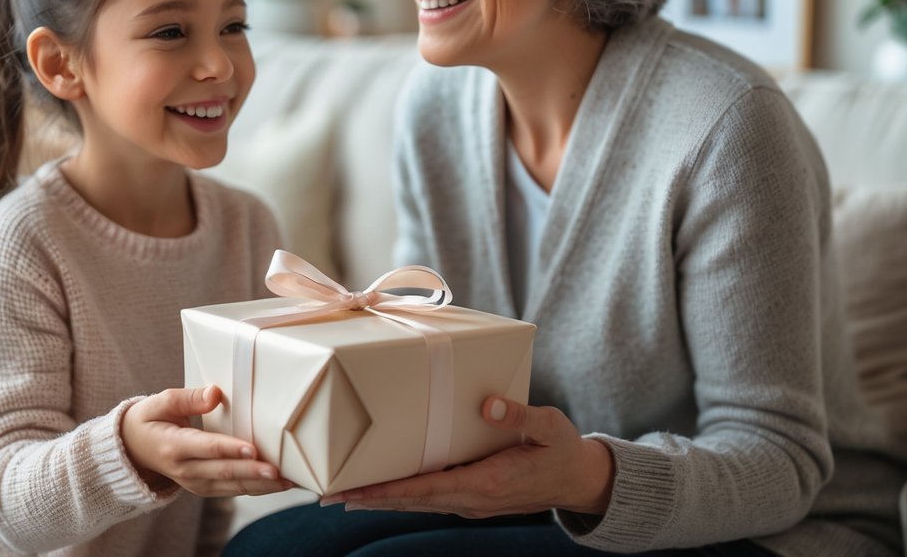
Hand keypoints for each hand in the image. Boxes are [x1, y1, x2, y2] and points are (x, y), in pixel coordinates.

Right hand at [120, 385, 292, 496]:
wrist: (132, 450)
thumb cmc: (149, 420)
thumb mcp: (160, 402)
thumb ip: (187, 398)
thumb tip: (215, 393)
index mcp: (174, 446)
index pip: (207, 448)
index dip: (230, 449)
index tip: (253, 448)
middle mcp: (185, 470)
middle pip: (223, 472)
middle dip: (252, 472)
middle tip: (278, 471)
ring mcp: (194, 483)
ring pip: (231, 487)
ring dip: (260, 485)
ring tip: (287, 481)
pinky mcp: (203, 488)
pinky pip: (231, 490)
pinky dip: (255, 488)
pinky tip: (276, 484)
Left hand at [322, 396, 613, 517]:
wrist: (579, 479)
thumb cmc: (563, 449)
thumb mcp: (549, 427)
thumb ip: (519, 416)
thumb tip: (486, 404)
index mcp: (486, 482)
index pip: (425, 489)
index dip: (387, 491)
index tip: (352, 491)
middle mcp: (472, 498)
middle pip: (411, 500)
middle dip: (370, 498)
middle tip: (327, 494)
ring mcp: (472, 501)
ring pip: (418, 501)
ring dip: (381, 499)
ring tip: (343, 493)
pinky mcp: (473, 497)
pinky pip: (430, 497)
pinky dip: (403, 495)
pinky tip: (384, 489)